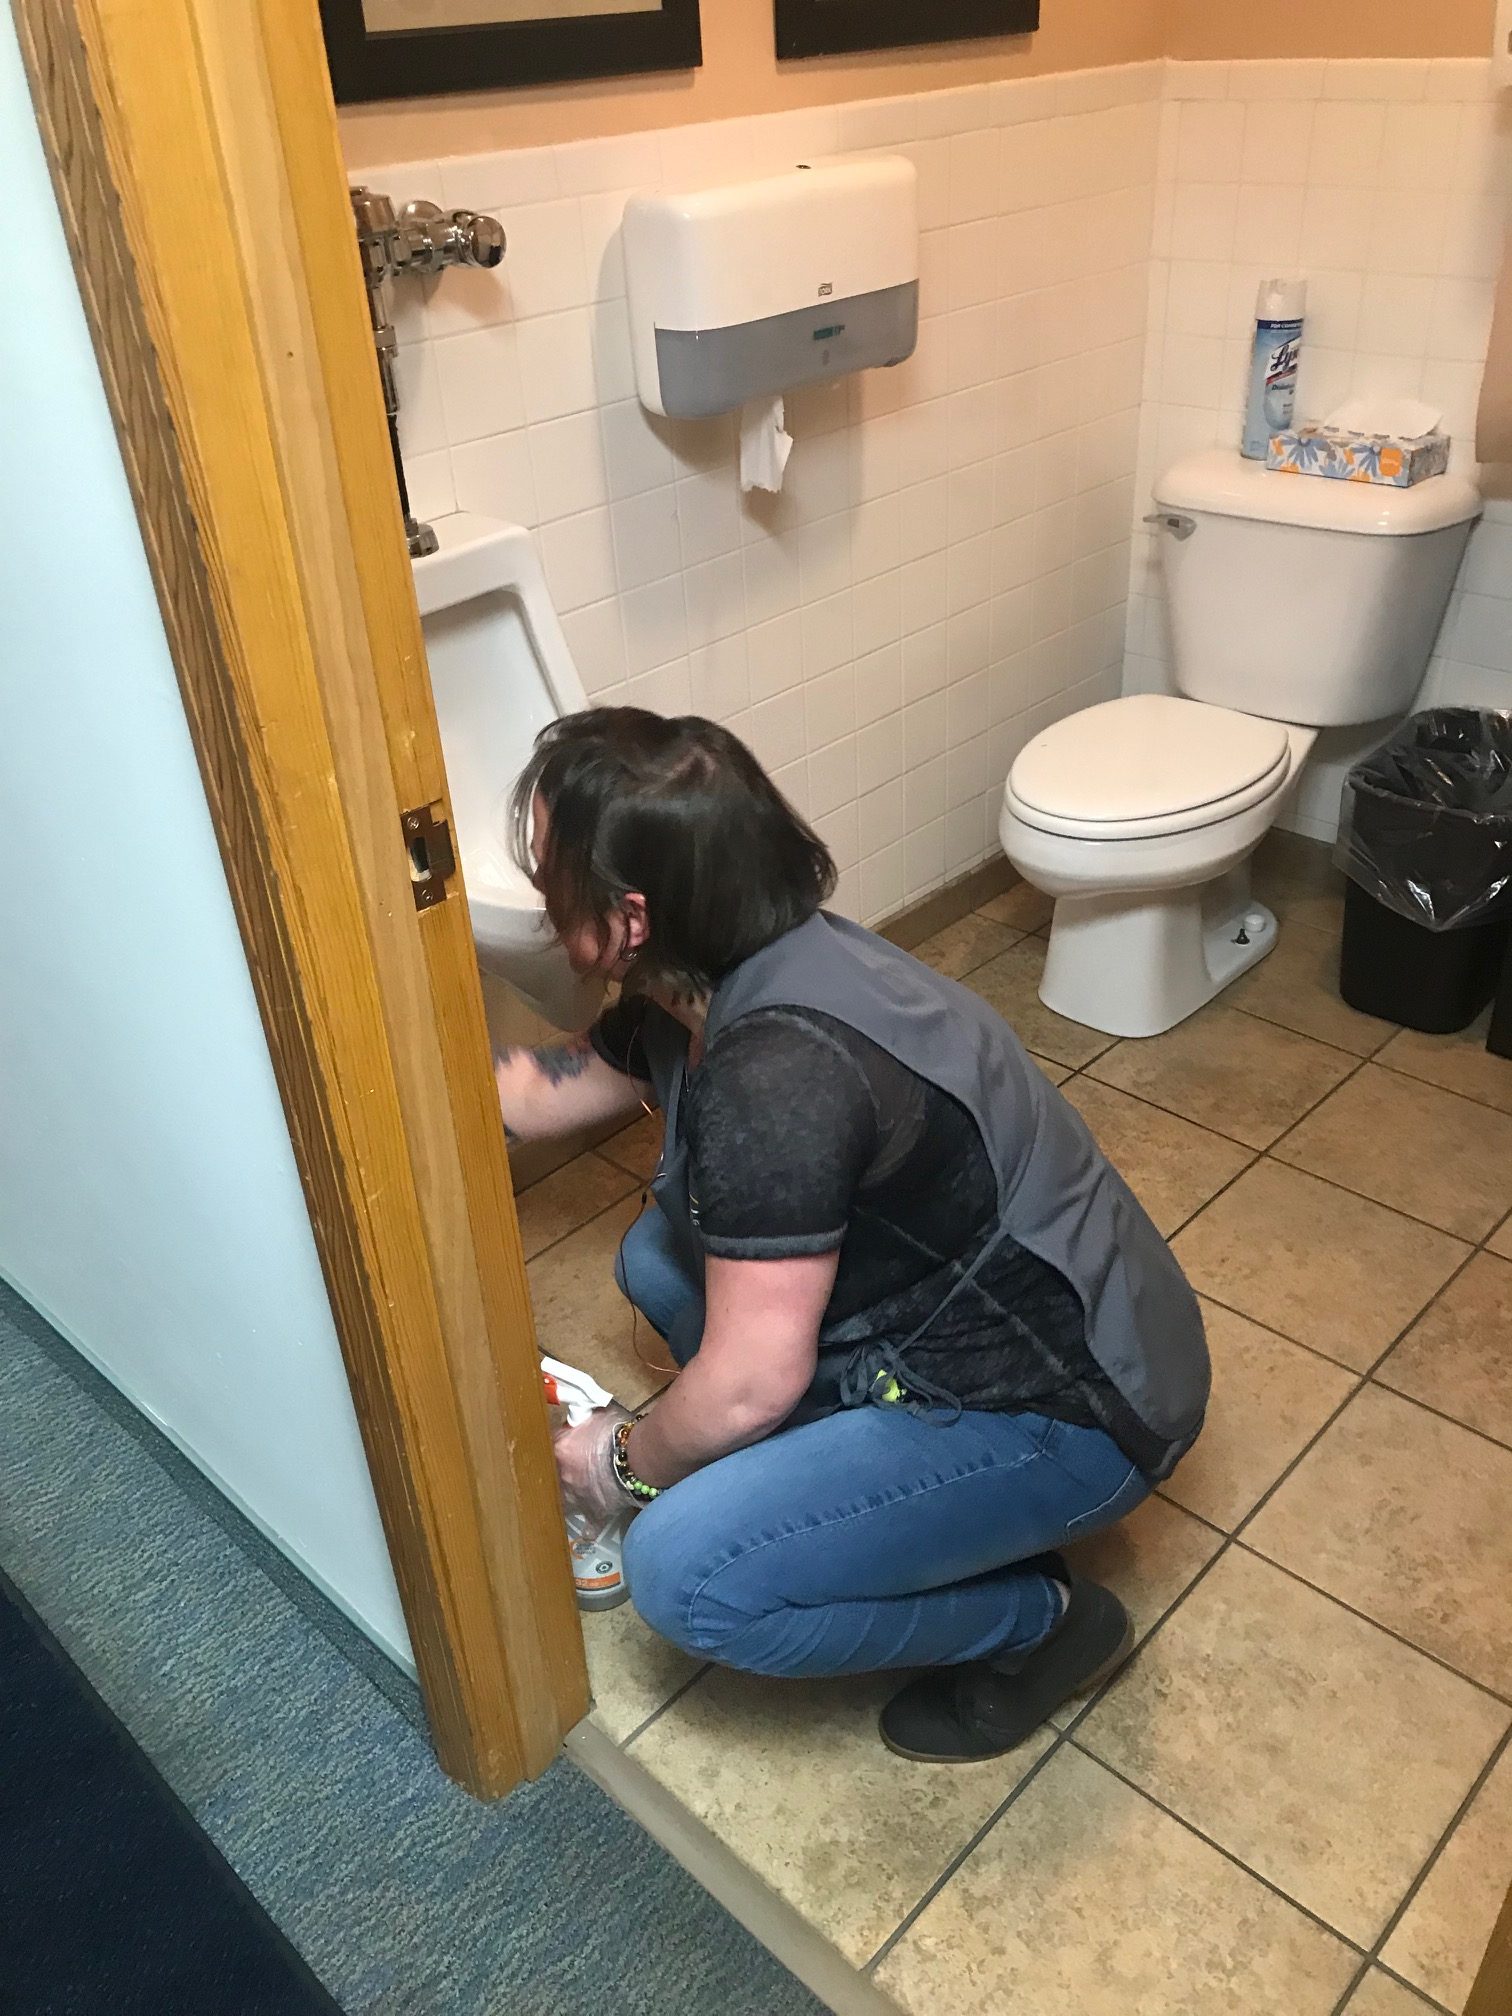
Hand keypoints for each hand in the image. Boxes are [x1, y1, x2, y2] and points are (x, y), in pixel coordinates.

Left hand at [553, 1403, 632, 1525]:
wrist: (636, 1457)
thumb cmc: (616, 1431)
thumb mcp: (594, 1414)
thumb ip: (581, 1419)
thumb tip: (576, 1417)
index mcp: (559, 1449)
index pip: (543, 1448)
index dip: (551, 1447)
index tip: (553, 1447)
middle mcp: (561, 1476)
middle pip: (548, 1479)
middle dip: (553, 1476)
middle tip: (559, 1473)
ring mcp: (576, 1498)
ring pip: (562, 1503)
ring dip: (564, 1501)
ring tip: (567, 1500)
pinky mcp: (594, 1513)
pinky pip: (589, 1526)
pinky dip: (589, 1528)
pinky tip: (587, 1532)